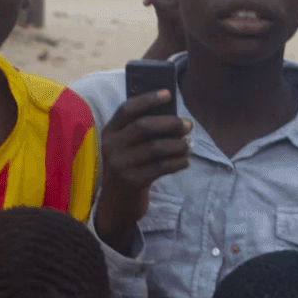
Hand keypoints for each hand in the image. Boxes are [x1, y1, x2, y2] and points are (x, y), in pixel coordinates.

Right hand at [92, 91, 192, 242]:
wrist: (117, 203)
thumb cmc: (130, 166)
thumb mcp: (128, 146)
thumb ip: (142, 130)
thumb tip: (172, 114)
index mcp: (110, 132)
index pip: (127, 109)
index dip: (148, 99)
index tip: (168, 93)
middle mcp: (111, 147)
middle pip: (144, 127)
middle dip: (171, 124)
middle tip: (188, 125)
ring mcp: (121, 165)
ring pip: (156, 148)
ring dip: (178, 145)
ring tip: (188, 146)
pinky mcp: (132, 181)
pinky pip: (161, 167)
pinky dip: (177, 162)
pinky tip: (185, 161)